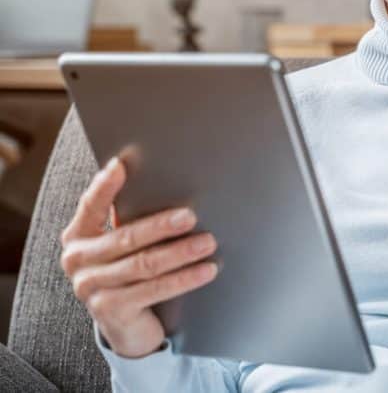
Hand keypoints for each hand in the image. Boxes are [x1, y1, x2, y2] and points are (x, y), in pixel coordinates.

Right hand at [59, 156, 218, 357]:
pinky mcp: (110, 310)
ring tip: (208, 242)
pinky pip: (154, 290)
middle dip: (161, 225)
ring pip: (144, 264)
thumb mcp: (124, 244)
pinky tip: (206, 270)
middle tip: (191, 216)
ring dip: (180, 253)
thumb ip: (132, 218)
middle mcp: (78, 260)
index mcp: (78, 235)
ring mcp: (90, 287)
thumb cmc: (130, 271)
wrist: (126, 325)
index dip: (105, 186)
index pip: (91, 205)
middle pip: (126, 238)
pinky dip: (184, 279)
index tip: (121, 164)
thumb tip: (172, 185)